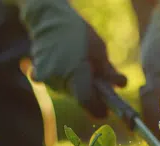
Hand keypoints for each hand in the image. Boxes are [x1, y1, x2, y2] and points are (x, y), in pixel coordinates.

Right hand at [18, 0, 126, 117]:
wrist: (48, 19)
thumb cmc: (78, 32)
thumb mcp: (99, 48)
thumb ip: (107, 70)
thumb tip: (120, 86)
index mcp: (76, 71)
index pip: (87, 101)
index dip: (97, 109)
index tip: (106, 112)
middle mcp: (60, 78)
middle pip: (78, 97)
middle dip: (89, 94)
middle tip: (96, 82)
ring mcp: (47, 78)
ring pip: (67, 91)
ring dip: (76, 85)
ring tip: (78, 67)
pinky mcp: (39, 76)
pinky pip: (55, 85)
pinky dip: (62, 80)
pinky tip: (63, 67)